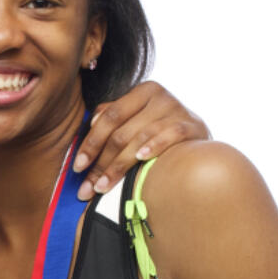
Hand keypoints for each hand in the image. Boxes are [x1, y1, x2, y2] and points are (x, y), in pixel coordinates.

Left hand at [73, 81, 209, 199]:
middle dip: (100, 163)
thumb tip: (90, 124)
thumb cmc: (160, 128)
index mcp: (141, 91)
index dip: (91, 143)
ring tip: (103, 187)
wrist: (200, 136)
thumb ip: (112, 116)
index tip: (77, 166)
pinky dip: (154, 146)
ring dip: (118, 167)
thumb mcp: (136, 117)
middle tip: (87, 187)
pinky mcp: (192, 125)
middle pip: (121, 132)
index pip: (109, 117)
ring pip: (139, 139)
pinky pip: (170, 136)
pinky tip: (140, 159)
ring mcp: (177, 109)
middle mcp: (159, 96)